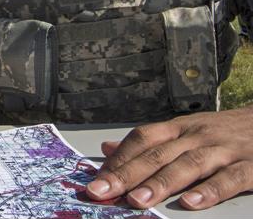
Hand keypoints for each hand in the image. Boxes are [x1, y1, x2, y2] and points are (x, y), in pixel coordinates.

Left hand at [86, 106, 252, 209]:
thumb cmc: (225, 132)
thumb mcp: (185, 130)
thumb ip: (149, 142)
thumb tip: (107, 148)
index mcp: (179, 128)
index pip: (142, 139)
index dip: (119, 158)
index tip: (96, 178)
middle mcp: (197, 136)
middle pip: (157, 154)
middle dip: (126, 174)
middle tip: (101, 191)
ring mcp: (223, 150)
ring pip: (188, 165)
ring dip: (160, 183)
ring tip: (137, 200)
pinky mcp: (251, 166)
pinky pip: (229, 179)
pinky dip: (209, 192)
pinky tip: (190, 204)